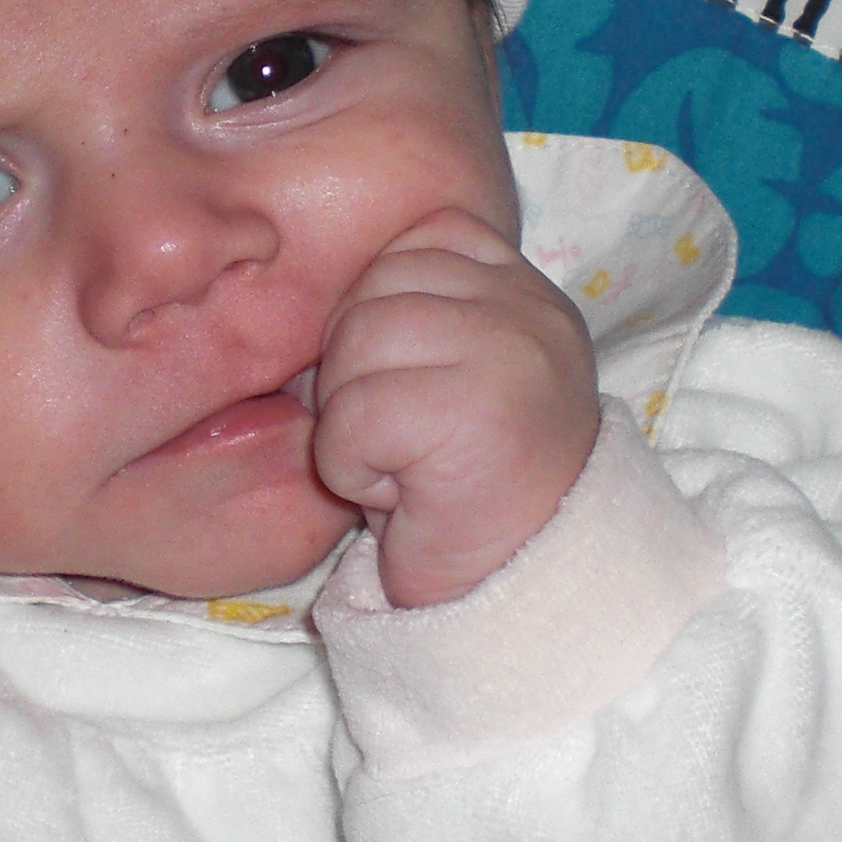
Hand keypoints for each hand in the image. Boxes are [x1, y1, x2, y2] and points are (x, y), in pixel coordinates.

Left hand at [311, 209, 598, 608]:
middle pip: (373, 289)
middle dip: (357, 371)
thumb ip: (412, 312)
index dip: (382, 311)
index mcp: (527, 291)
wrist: (521, 598)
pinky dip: (353, 466)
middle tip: (404, 440)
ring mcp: (511, 354)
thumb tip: (311, 294)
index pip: (418, 242)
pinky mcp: (474, 413)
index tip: (410, 388)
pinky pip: (353, 414)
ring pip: (357, 341)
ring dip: (352, 419)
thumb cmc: (467, 492)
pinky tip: (402, 494)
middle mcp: (531, 310)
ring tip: (404, 464)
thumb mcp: (448, 374)